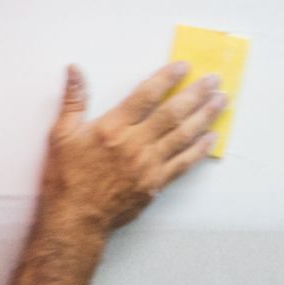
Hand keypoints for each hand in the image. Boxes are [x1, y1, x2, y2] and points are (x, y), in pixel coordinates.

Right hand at [36, 62, 224, 238]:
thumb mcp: (62, 134)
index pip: (145, 96)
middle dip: (196, 94)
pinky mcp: (155, 184)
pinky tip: (211, 138)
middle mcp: (135, 143)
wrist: (76, 218)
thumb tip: (75, 69)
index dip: (166, 78)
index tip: (184, 66)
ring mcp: (149, 165)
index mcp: (113, 127)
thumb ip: (73, 100)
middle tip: (214, 79)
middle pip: (172, 113)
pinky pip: (183, 163)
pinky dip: (199, 150)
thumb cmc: (67, 177)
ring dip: (205, 116)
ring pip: (183, 136)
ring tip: (221, 101)